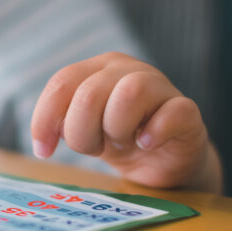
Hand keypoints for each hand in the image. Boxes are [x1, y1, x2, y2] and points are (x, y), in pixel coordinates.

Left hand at [31, 52, 222, 192]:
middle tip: (99, 148)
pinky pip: (170, 113)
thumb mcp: (86, 130)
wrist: (167, 162)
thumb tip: (46, 135)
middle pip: (89, 94)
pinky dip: (154, 133)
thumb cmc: (122, 139)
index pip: (62, 82)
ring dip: (118, 130)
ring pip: (129, 94)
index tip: (44, 151)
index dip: (46, 118)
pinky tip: (147, 144)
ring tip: (126, 143)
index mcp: (99, 68)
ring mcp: (161, 86)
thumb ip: (65, 122)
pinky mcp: (187, 111)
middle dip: (84, 133)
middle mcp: (129, 69)